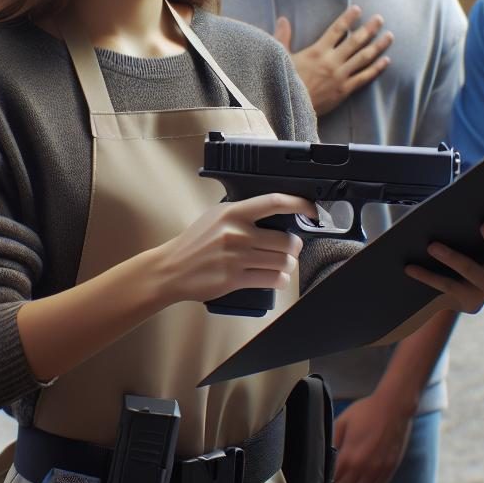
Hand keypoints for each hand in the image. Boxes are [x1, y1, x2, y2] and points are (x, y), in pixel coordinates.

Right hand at [151, 193, 315, 305]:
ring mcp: (236, 257)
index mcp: (233, 212)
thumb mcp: (216, 217)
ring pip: (283, 262)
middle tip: (289, 249)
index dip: (300, 204)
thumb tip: (277, 213)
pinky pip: (273, 279)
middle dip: (293, 247)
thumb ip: (242, 213)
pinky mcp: (235, 279)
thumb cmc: (195, 243)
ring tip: (281, 265)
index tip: (312, 210)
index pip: (274, 202)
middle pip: (286, 240)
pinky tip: (275, 277)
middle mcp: (236, 233)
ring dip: (288, 265)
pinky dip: (280, 280)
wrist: (171, 269)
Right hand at [275, 6, 392, 115]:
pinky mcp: (345, 90)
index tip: (358, 9)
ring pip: (364, 57)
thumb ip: (282, 37)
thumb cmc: (284, 82)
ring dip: (378, 45)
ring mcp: (341, 75)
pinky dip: (376, 68)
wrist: (291, 108)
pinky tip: (386, 61)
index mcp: (317, 51)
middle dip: (369, 28)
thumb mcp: (281, 58)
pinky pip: (364, 77)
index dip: (348, 18)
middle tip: (380, 19)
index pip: (337, 29)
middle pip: (355, 41)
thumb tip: (282, 19)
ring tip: (389, 36)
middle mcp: (332, 61)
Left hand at [332, 394, 412, 482]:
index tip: (327, 482)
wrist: (393, 408)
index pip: (335, 479)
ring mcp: (379, 470)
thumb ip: (333, 441)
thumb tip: (328, 455)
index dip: (329, 482)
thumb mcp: (342, 422)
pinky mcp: (391, 469)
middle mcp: (364, 468)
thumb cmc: (366, 412)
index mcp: (349, 456)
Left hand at [404, 210, 483, 313]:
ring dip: (452, 257)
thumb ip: (464, 221)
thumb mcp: (462, 238)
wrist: (442, 293)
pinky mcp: (470, 302)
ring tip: (432, 246)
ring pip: (472, 271)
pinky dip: (427, 275)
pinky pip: (448, 286)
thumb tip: (452, 193)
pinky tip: (410, 268)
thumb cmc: (454, 251)